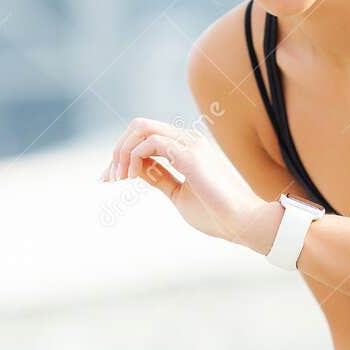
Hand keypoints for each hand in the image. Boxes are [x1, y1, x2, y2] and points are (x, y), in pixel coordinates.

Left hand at [101, 117, 276, 250]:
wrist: (242, 223)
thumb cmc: (216, 214)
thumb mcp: (177, 193)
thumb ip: (158, 177)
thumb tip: (135, 168)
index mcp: (187, 148)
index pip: (146, 137)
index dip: (122, 154)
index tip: (108, 178)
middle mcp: (188, 140)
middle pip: (139, 126)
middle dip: (118, 149)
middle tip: (109, 178)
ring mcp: (189, 144)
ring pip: (141, 128)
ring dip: (122, 152)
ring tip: (117, 178)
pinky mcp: (189, 154)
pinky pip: (150, 142)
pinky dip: (133, 157)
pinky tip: (131, 177)